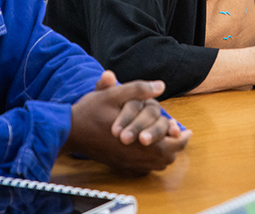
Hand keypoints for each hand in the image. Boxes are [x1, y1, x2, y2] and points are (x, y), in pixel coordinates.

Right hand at [66, 71, 190, 173]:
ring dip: (164, 152)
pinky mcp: (119, 165)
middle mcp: (135, 156)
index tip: (186, 130)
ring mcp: (127, 163)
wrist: (68, 131)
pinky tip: (148, 147)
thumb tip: (161, 85)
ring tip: (166, 139)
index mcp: (139, 140)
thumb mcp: (114, 94)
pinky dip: (150, 160)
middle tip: (178, 134)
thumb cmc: (90, 112)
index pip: (171, 144)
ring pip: (155, 165)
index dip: (182, 137)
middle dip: (175, 145)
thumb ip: (138, 89)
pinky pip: (142, 169)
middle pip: (167, 158)